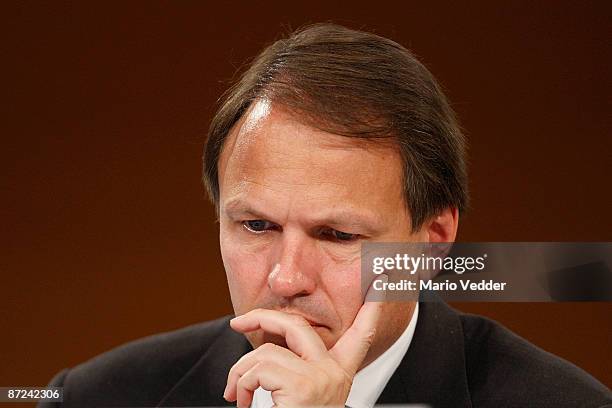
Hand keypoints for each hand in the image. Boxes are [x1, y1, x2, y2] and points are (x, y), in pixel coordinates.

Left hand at [224, 282, 383, 406]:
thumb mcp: (304, 397)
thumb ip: (296, 370)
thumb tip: (265, 350)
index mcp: (338, 376)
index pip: (361, 336)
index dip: (372, 308)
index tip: (383, 281)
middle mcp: (334, 375)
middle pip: (298, 327)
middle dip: (263, 317)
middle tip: (238, 322)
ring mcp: (320, 379)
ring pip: (267, 352)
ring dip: (240, 372)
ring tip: (237, 394)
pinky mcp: (303, 388)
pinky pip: (258, 370)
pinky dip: (241, 384)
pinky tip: (243, 402)